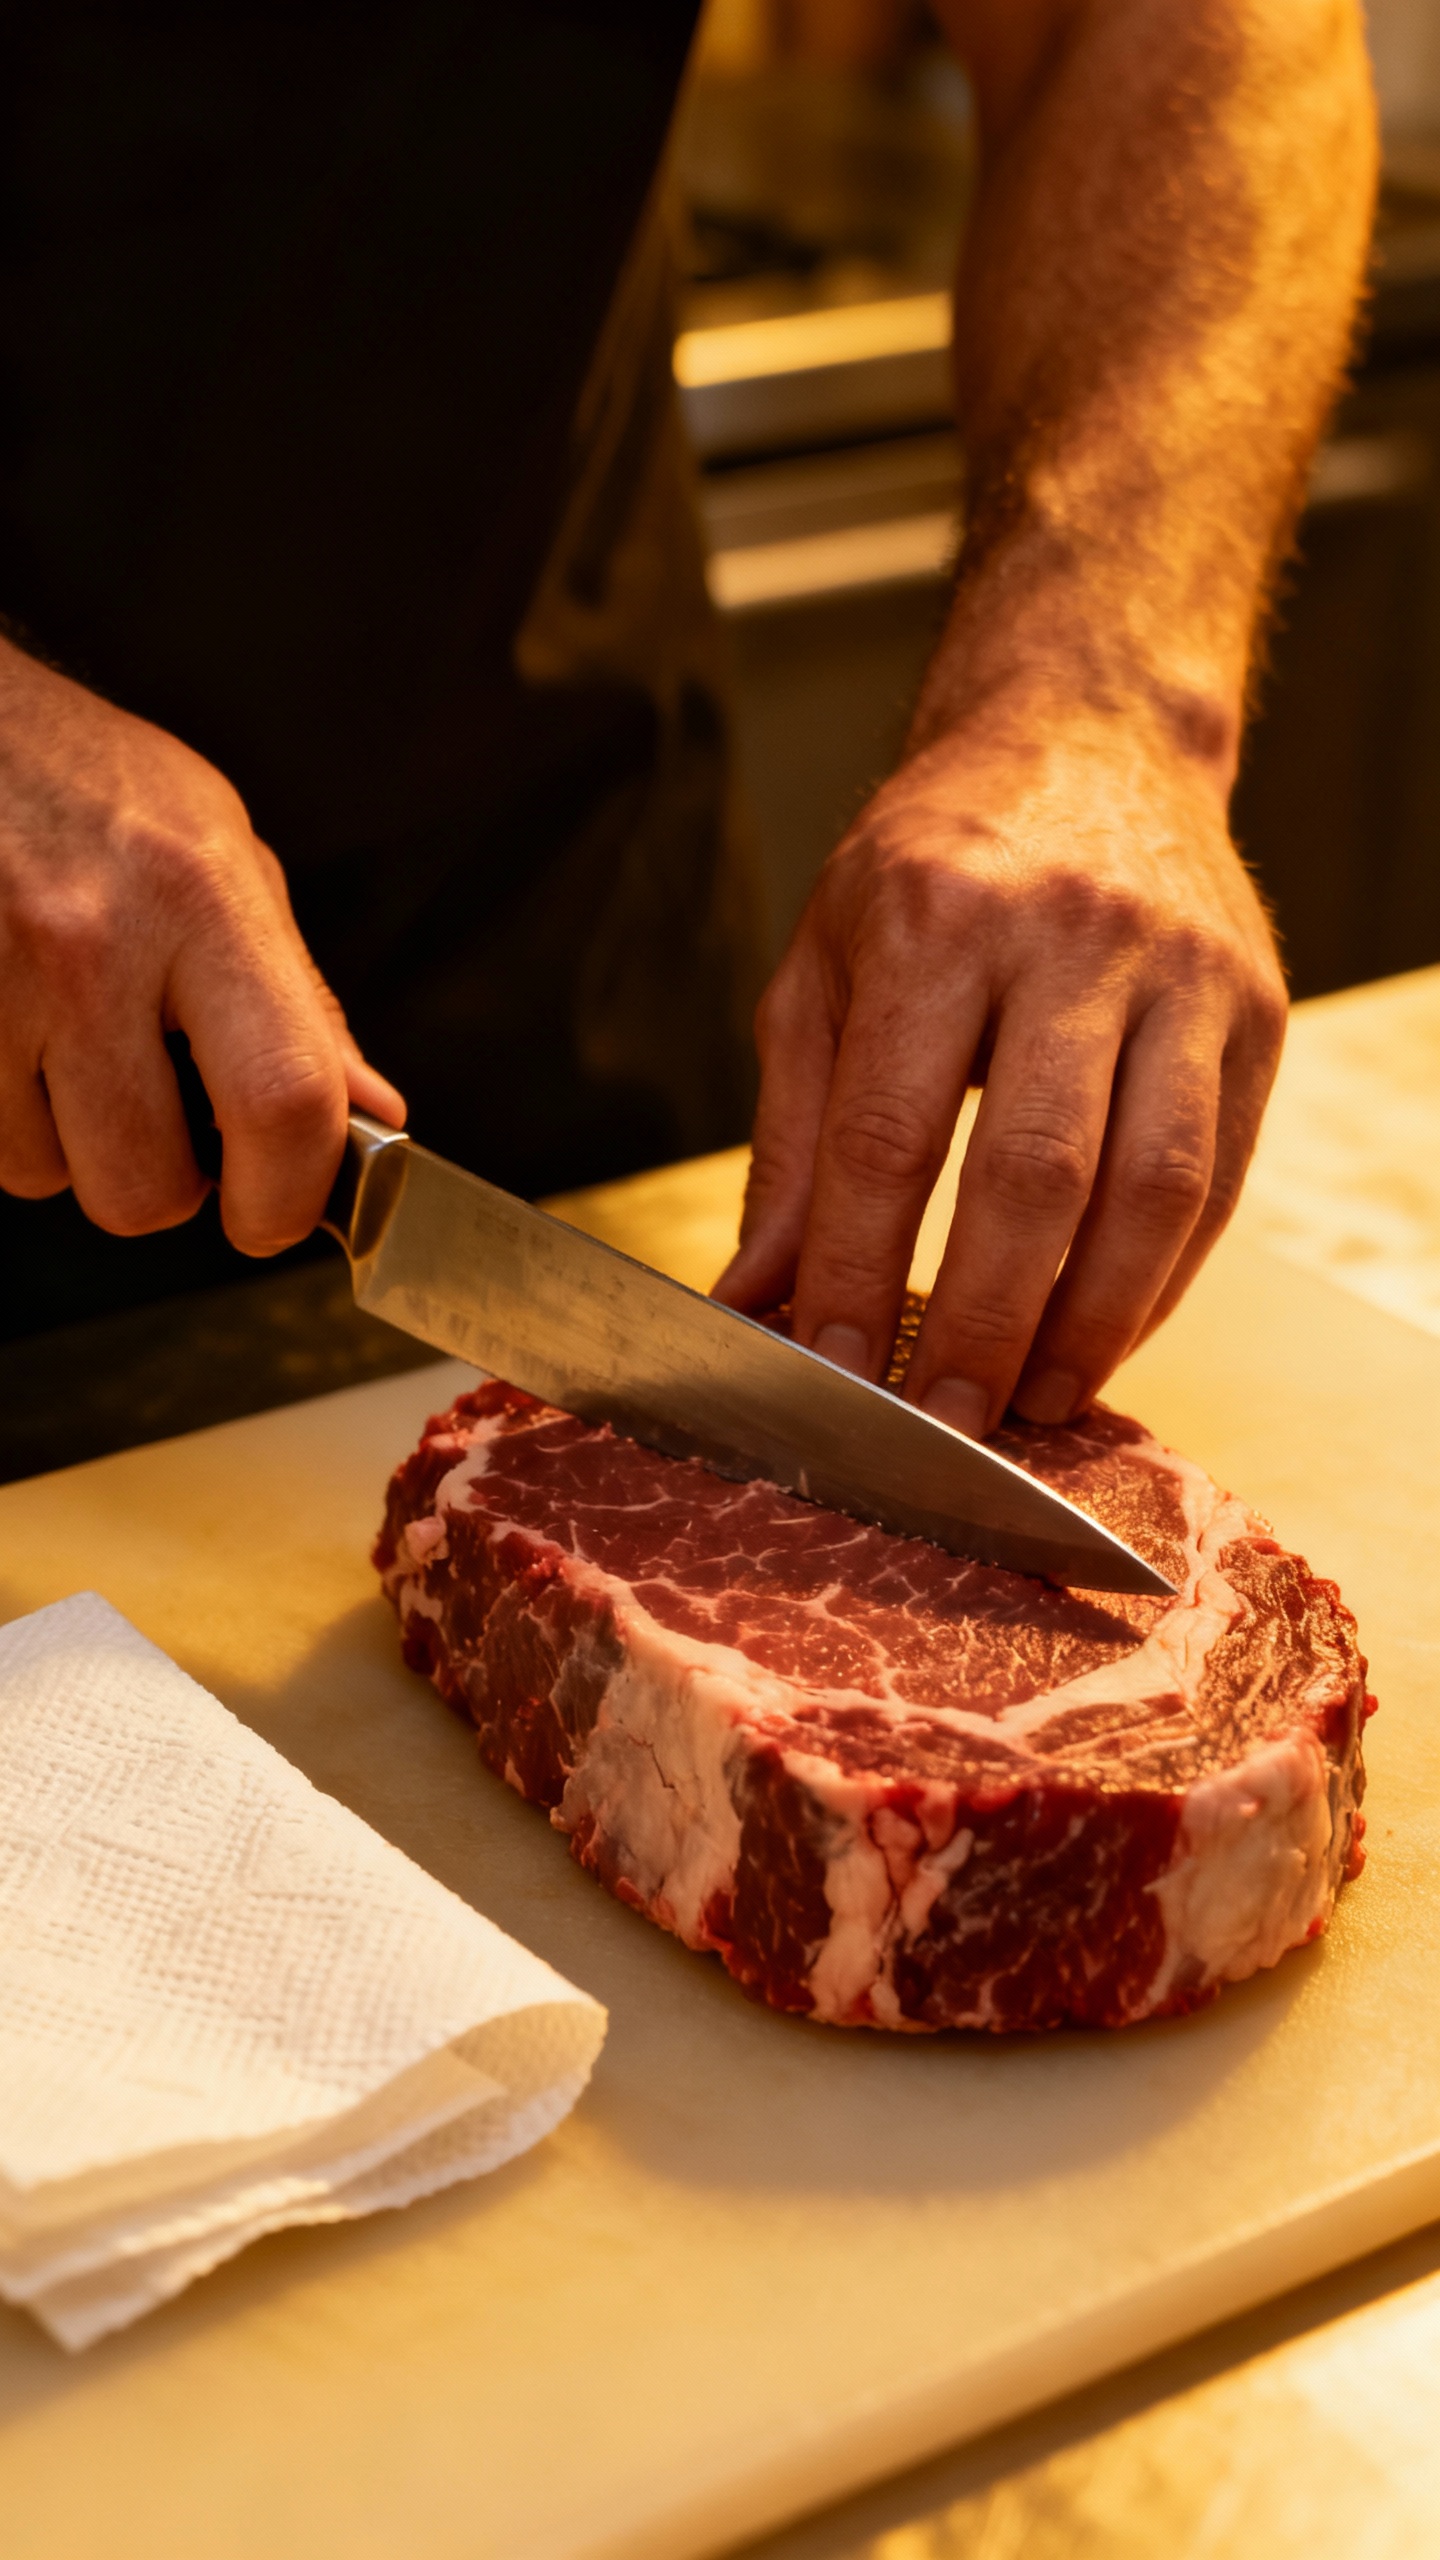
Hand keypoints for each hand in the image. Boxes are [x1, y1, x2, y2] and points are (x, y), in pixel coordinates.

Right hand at [0, 638, 403, 1252]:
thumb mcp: (219, 856)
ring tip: (66, 1047)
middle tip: (161, 1124)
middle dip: (161, 1186)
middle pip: (143, 1184)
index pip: (282, 1099)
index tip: (275, 1214)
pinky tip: (13, 1035)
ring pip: (42, 1175)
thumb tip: (368, 1114)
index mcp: (200, 898)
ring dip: (65, 1145)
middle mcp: (91, 942)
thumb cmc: (87, 785)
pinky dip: (2, 1114)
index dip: (287, 1196)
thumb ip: (296, 998)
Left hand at [716, 703, 1286, 1433]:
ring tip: (1034, 1402)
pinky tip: (1101, 1338)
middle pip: (1035, 1175)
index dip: (854, 1269)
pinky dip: (1158, 1284)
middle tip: (944, 1421)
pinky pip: (1218, 1182)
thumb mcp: (825, 968)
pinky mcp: (1256, 1015)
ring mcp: (1183, 976)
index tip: (824, 1369)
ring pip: (1154, 1190)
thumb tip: (756, 1297)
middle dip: (982, 1321)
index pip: (891, 1134)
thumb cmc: (935, 866)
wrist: (1093, 741)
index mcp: (935, 918)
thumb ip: (792, 1138)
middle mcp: (1071, 939)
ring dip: (1091, 1323)